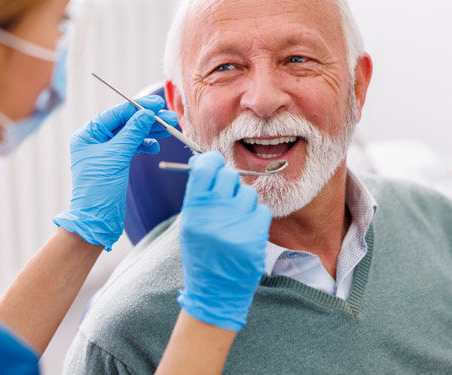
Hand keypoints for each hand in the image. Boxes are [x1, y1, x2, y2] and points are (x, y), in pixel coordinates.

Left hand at [53, 95, 177, 249]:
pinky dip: (145, 145)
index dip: (138, 107)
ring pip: (131, 134)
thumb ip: (133, 132)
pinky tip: (155, 146)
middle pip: (125, 122)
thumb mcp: (117, 156)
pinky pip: (132, 147)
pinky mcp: (115, 162)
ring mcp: (105, 151)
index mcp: (88, 134)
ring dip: (150, 131)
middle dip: (148, 120)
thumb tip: (147, 113)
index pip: (116, 114)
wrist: (97, 220)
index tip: (157, 104)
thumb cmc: (99, 189)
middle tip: (170, 118)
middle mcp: (95, 140)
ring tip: (169, 130)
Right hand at [178, 151, 270, 331]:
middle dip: (229, 183)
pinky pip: (261, 210)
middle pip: (229, 176)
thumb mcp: (190, 224)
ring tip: (234, 220)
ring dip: (243, 202)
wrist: (215, 291)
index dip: (211, 161)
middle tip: (226, 196)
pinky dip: (255, 217)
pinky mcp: (255, 236)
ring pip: (248, 192)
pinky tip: (246, 230)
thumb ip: (198, 194)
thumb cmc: (201, 253)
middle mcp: (214, 216)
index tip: (214, 163)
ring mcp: (237, 226)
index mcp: (193, 211)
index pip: (205, 168)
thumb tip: (205, 161)